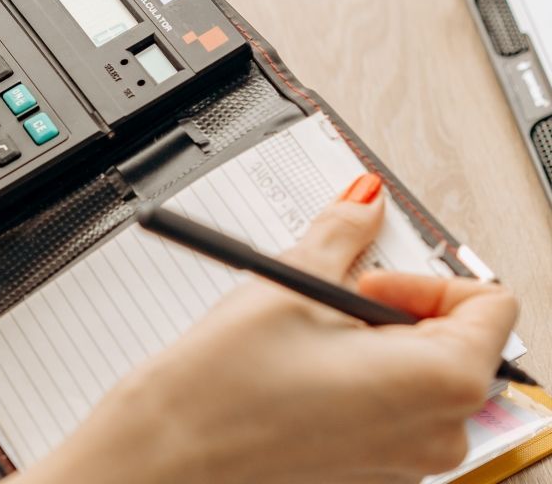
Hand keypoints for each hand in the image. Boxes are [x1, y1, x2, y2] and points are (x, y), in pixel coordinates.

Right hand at [16, 176, 517, 483]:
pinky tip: (298, 368)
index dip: (423, 277)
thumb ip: (344, 232)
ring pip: (418, 374)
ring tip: (306, 333)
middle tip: (330, 298)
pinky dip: (357, 377)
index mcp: (441, 382)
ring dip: (371, 341)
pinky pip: (390, 409)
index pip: (488, 303)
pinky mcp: (370, 470)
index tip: (369, 276)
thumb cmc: (223, 389)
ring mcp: (405, 460)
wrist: (167, 454)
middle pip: (454, 340)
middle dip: (395, 308)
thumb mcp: (292, 284)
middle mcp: (437, 432)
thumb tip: (365, 199)